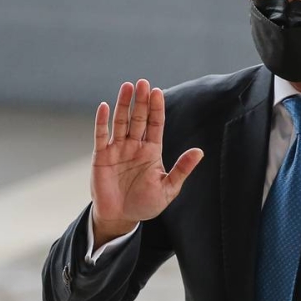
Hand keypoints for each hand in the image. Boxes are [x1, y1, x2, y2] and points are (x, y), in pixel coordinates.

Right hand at [90, 80, 203, 242]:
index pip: (155, 124)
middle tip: (143, 82)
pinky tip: (105, 107)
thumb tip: (200, 152)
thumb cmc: (145, 204)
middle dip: (141, 101)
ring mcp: (117, 149)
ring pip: (121, 121)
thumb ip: (182, 169)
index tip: (158, 92)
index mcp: (152, 151)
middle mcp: (135, 145)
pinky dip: (102, 121)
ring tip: (127, 87)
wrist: (121, 218)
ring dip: (123, 104)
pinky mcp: (101, 156)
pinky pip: (101, 135)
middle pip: (138, 118)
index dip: (157, 108)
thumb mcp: (168, 189)